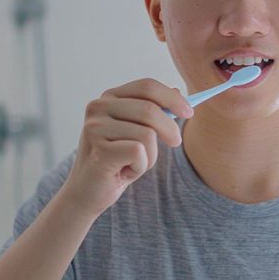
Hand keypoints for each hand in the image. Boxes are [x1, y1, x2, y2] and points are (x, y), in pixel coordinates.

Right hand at [59, 78, 193, 217]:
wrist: (88, 193)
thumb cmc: (117, 161)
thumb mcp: (138, 132)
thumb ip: (153, 111)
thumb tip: (177, 92)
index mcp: (109, 98)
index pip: (147, 86)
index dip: (172, 98)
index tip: (190, 112)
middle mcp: (98, 107)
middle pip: (150, 109)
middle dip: (170, 128)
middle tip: (176, 143)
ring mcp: (96, 128)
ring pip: (147, 134)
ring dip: (150, 155)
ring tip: (134, 163)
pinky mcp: (99, 149)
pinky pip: (139, 152)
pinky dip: (141, 166)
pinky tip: (124, 172)